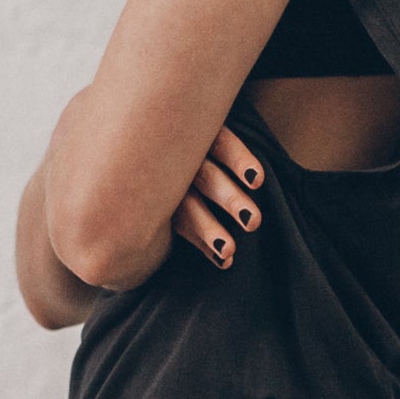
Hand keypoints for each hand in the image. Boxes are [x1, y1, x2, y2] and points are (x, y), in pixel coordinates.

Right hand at [170, 125, 265, 270]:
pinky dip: (203, 245)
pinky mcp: (162, 209)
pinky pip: (181, 229)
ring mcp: (168, 185)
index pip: (221, 143)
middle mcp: (182, 160)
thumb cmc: (201, 149)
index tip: (257, 180)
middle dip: (230, 199)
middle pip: (206, 177)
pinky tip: (224, 262)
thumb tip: (261, 167)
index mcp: (199, 137)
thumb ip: (229, 144)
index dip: (239, 160)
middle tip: (253, 222)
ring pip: (188, 207)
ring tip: (229, 251)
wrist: (138, 152)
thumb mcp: (208, 137)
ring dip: (209, 229)